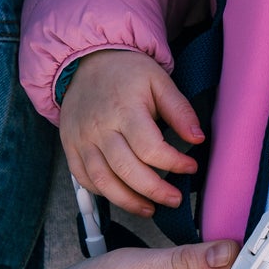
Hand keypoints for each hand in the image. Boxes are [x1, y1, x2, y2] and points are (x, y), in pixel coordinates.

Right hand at [59, 49, 202, 216]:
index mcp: (124, 109)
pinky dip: (104, 193)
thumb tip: (198, 138)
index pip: (150, 148)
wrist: (85, 60)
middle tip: (174, 199)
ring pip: (102, 181)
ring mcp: (81, 140)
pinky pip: (84, 179)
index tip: (191, 166)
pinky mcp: (70, 147)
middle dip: (154, 191)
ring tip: (150, 208)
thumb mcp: (159, 80)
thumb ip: (179, 110)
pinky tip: (123, 196)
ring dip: (128, 201)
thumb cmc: (127, 71)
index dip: (174, 163)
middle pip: (126, 170)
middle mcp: (99, 128)